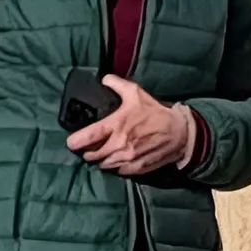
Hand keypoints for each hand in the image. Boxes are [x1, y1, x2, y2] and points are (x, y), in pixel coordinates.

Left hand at [67, 77, 193, 176]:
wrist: (178, 133)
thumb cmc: (155, 112)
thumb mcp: (136, 92)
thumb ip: (117, 84)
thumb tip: (104, 79)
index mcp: (115, 125)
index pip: (86, 137)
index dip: (74, 142)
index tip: (72, 141)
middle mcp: (118, 145)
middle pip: (91, 155)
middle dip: (88, 151)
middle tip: (90, 146)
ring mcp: (127, 159)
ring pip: (103, 165)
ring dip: (101, 160)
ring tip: (104, 152)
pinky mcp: (136, 168)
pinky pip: (118, 171)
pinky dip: (115, 166)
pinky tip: (119, 158)